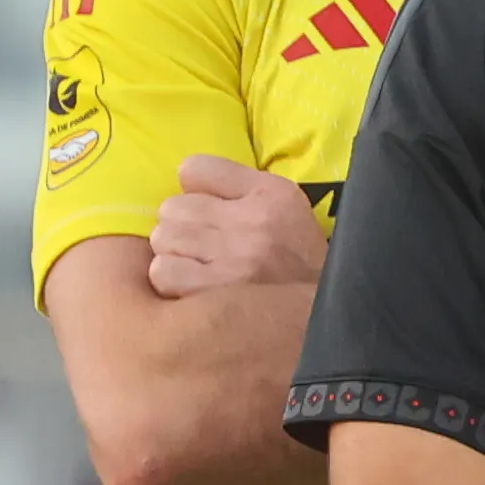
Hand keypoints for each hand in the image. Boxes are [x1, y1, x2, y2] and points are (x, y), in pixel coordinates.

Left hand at [150, 156, 325, 295]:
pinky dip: (172, 281)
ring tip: (201, 269)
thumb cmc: (299, 264)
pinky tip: (194, 288)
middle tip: (205, 247)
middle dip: (183, 228)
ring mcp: (234, 257)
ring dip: (176, 256)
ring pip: (164, 239)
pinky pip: (163, 272)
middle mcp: (254, 221)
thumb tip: (184, 184)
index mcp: (273, 194)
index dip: (197, 192)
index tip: (211, 212)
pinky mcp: (214, 291)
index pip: (195, 168)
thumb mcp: (287, 211)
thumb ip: (240, 190)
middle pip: (173, 207)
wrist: (321, 315)